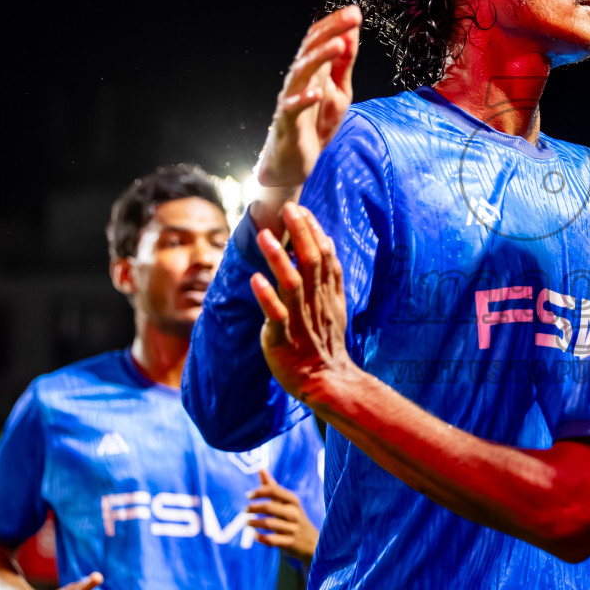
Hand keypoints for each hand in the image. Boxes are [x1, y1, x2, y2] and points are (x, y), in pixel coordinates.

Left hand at [247, 468, 318, 563]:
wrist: (313, 543)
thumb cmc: (294, 519)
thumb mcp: (287, 503)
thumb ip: (273, 487)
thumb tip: (260, 468)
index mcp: (293, 501)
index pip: (274, 491)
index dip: (259, 491)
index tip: (248, 495)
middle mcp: (294, 513)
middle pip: (270, 506)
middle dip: (254, 508)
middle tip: (246, 510)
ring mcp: (293, 528)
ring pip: (269, 523)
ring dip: (254, 523)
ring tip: (247, 523)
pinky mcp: (290, 543)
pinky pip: (272, 540)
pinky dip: (261, 537)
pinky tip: (255, 536)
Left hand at [250, 203, 354, 401]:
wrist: (327, 382)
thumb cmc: (324, 344)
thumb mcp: (334, 307)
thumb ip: (328, 279)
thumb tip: (325, 245)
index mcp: (328, 295)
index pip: (326, 256)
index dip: (314, 232)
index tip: (301, 210)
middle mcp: (317, 303)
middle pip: (312, 262)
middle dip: (300, 233)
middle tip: (288, 208)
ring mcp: (301, 320)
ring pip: (294, 284)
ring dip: (279, 258)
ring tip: (265, 235)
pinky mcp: (284, 340)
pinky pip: (277, 317)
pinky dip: (267, 298)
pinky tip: (255, 279)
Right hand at [252, 7, 360, 217]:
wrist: (294, 162)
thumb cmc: (316, 124)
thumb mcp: (339, 92)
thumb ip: (344, 65)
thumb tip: (352, 34)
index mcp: (312, 70)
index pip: (320, 40)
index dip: (335, 25)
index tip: (355, 12)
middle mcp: (299, 80)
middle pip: (311, 49)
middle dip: (331, 31)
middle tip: (350, 18)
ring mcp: (291, 99)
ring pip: (302, 73)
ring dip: (320, 57)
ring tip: (338, 45)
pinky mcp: (288, 123)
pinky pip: (293, 108)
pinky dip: (303, 99)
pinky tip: (315, 92)